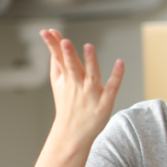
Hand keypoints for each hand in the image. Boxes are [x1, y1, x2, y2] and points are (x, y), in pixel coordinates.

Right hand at [40, 29, 123, 144]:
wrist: (72, 135)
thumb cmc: (67, 107)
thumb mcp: (58, 86)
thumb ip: (57, 66)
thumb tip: (54, 48)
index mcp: (66, 80)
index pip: (58, 59)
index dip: (53, 45)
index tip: (47, 31)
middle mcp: (77, 86)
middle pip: (72, 68)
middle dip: (68, 55)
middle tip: (64, 41)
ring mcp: (91, 95)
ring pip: (91, 76)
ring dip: (90, 61)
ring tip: (88, 46)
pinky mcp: (105, 103)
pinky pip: (112, 88)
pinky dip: (116, 76)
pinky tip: (120, 63)